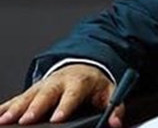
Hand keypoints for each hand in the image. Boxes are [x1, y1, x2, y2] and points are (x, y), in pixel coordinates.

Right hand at [0, 64, 120, 125]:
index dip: (65, 106)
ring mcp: (43, 86)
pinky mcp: (32, 90)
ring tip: (5, 120)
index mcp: (79, 82)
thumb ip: (114, 107)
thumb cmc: (94, 83)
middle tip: (26, 120)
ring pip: (27, 96)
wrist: (83, 65)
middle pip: (45, 95)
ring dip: (15, 108)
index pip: (72, 95)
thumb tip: (116, 123)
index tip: (57, 118)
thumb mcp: (109, 91)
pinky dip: (6, 107)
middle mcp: (58, 82)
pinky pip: (16, 98)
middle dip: (34, 108)